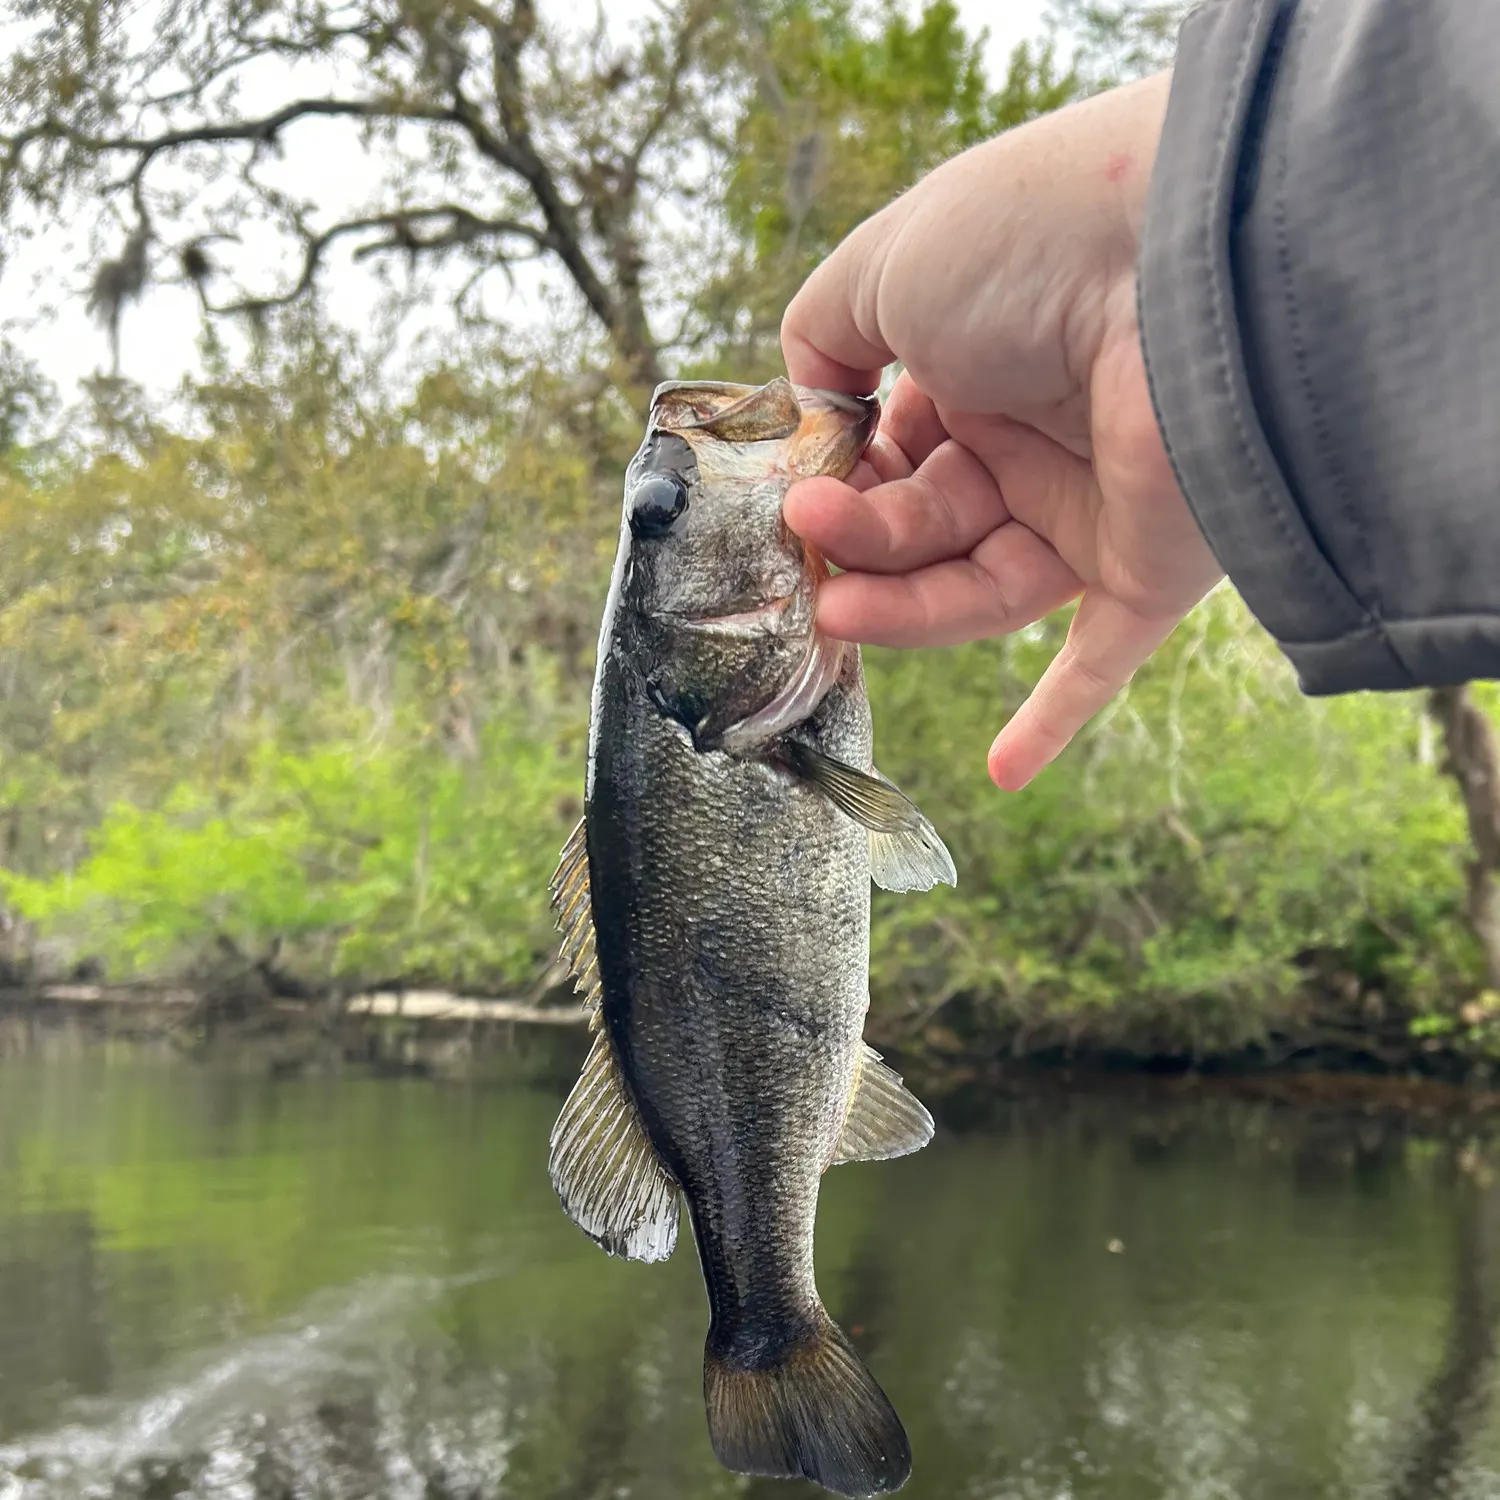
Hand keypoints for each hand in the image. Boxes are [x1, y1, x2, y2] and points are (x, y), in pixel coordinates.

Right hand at [781, 72, 1222, 789]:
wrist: (1184, 256)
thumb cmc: (1027, 242)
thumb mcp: (886, 270)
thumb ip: (824, 334)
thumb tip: (810, 404)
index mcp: (981, 366)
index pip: (893, 451)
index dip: (840, 478)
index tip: (795, 492)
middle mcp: (1038, 439)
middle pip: (927, 524)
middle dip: (862, 538)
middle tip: (810, 537)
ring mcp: (1094, 508)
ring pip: (979, 591)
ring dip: (902, 608)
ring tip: (840, 605)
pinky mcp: (1151, 570)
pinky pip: (1102, 661)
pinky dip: (1054, 719)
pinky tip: (1004, 772)